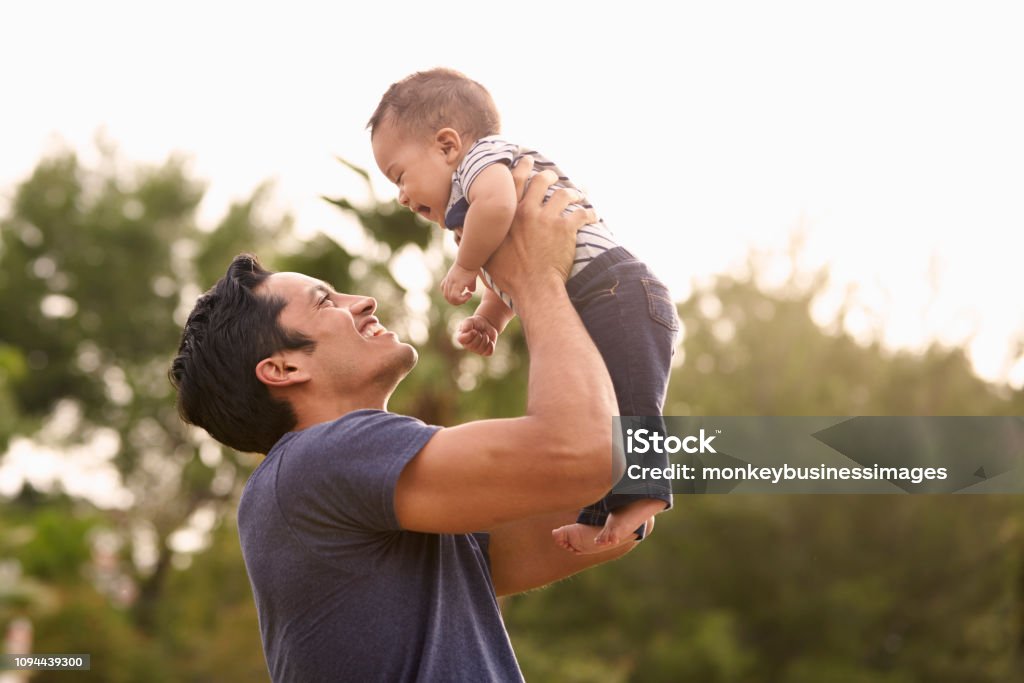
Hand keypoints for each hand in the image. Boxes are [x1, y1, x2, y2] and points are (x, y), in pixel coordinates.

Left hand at [441, 263, 477, 305]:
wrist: (470, 259)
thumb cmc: (471, 265)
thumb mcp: (469, 276)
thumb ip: (469, 284)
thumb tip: (471, 291)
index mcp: (449, 278)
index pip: (445, 291)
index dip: (452, 296)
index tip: (461, 294)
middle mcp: (448, 281)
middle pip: (447, 297)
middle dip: (456, 301)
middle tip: (465, 297)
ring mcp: (451, 283)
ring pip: (451, 299)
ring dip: (460, 301)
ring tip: (468, 296)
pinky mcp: (456, 284)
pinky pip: (456, 298)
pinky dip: (462, 299)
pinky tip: (469, 295)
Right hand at [456, 314, 498, 355]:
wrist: (486, 325)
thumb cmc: (476, 323)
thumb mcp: (470, 320)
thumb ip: (467, 324)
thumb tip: (466, 330)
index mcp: (461, 338)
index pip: (462, 340)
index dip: (470, 335)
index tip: (474, 331)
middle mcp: (467, 345)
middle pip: (472, 346)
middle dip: (479, 336)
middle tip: (480, 332)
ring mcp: (476, 350)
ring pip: (482, 349)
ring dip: (486, 339)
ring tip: (485, 334)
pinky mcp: (485, 352)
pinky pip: (489, 352)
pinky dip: (491, 345)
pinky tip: (490, 341)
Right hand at [485, 159, 596, 295]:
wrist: (532, 288)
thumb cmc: (508, 276)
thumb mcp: (484, 254)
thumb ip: (475, 238)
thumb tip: (461, 229)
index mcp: (509, 214)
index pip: (514, 182)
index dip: (521, 168)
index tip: (527, 161)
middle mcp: (528, 210)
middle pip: (541, 181)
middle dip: (548, 175)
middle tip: (553, 175)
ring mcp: (548, 218)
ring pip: (564, 194)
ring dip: (572, 192)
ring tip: (577, 194)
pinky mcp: (566, 228)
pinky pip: (582, 213)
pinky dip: (589, 213)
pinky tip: (593, 215)